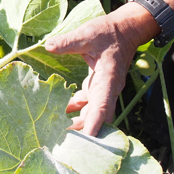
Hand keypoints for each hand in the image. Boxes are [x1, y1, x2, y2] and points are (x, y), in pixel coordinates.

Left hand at [45, 5, 157, 135]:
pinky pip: (86, 105)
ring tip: (57, 134)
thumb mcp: (88, 33)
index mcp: (108, 79)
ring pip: (91, 113)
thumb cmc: (108, 32)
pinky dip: (74, 110)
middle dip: (83, 131)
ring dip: (77, 124)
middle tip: (62, 143)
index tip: (86, 139)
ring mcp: (103, 90)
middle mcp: (108, 89)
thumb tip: (48, 45)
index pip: (102, 105)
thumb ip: (69, 41)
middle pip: (97, 117)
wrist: (125, 30)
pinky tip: (59, 114)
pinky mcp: (97, 87)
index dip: (94, 123)